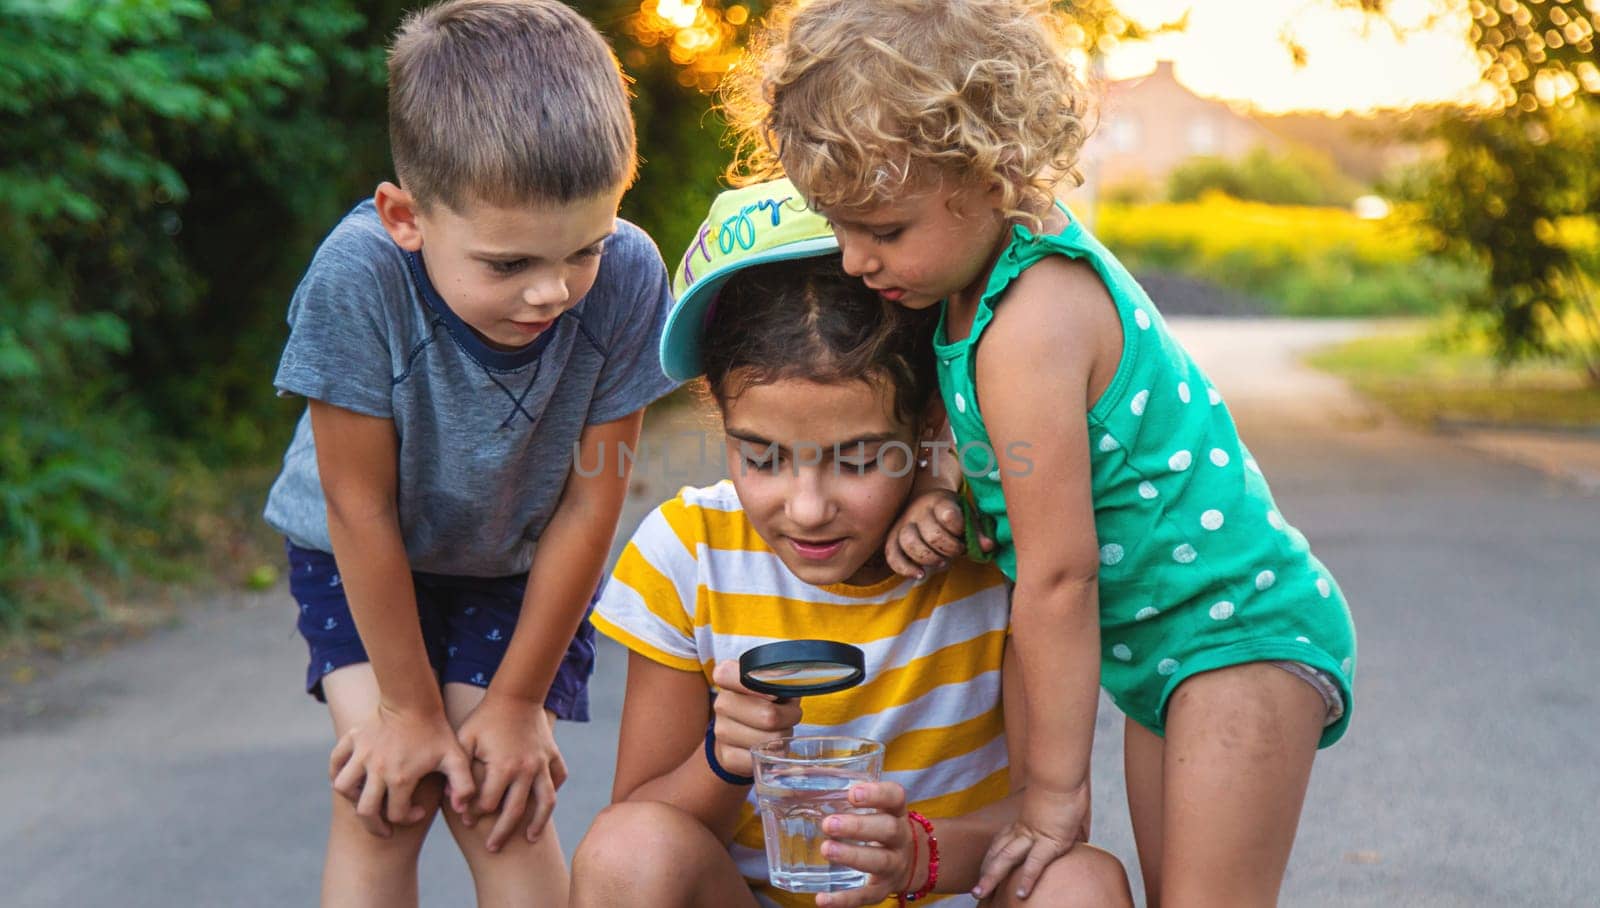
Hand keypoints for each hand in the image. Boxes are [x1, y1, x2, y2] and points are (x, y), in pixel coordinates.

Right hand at [329, 701, 476, 838]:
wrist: (414, 699)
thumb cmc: (437, 731)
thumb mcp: (456, 757)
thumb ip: (464, 784)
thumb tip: (462, 808)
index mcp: (401, 777)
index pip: (396, 814)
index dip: (408, 819)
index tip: (418, 812)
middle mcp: (377, 769)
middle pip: (365, 811)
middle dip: (375, 826)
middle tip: (385, 829)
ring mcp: (361, 754)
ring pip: (343, 788)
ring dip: (353, 799)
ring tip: (367, 799)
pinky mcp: (351, 740)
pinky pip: (335, 763)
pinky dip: (337, 774)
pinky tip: (352, 779)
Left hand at [455, 691, 566, 851]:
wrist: (516, 694)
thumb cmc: (485, 718)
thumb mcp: (465, 740)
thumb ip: (460, 773)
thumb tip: (457, 804)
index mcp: (503, 767)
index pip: (488, 803)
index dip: (474, 814)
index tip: (467, 821)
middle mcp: (526, 770)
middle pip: (515, 811)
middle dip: (502, 832)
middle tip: (494, 848)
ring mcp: (543, 764)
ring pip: (545, 802)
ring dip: (537, 823)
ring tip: (530, 838)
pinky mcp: (553, 755)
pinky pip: (558, 779)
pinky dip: (552, 792)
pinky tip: (544, 804)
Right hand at [707, 660, 802, 776]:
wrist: (748, 732)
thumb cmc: (769, 701)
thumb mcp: (777, 681)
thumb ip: (781, 677)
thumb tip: (786, 680)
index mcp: (728, 677)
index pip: (731, 675)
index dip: (759, 685)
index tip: (776, 694)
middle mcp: (721, 703)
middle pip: (768, 715)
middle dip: (788, 717)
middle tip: (789, 715)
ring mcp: (721, 731)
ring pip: (769, 739)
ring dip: (784, 736)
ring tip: (780, 730)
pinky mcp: (727, 756)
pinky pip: (761, 758)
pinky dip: (774, 755)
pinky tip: (770, 747)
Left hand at [814, 782, 917, 907]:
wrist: (912, 860)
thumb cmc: (879, 825)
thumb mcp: (874, 808)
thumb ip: (845, 796)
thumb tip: (796, 779)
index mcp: (895, 812)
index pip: (895, 797)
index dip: (876, 794)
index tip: (852, 794)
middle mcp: (900, 837)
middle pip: (887, 829)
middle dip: (858, 826)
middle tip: (829, 824)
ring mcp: (894, 864)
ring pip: (878, 861)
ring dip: (852, 856)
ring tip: (826, 849)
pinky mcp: (882, 889)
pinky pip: (865, 896)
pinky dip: (844, 900)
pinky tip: (822, 900)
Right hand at [886, 489, 993, 578]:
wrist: (924, 503)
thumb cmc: (950, 513)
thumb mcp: (966, 515)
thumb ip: (977, 530)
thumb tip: (988, 547)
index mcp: (939, 501)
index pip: (948, 516)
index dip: (959, 530)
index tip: (963, 535)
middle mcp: (918, 511)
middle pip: (931, 534)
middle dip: (949, 549)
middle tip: (957, 551)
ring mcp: (903, 524)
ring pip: (910, 544)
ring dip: (929, 558)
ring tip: (942, 562)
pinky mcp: (892, 538)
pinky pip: (893, 555)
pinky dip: (905, 568)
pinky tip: (920, 574)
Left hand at [972, 782, 1090, 900]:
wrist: (1061, 775)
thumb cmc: (1062, 785)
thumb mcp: (1056, 804)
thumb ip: (1061, 819)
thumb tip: (1076, 831)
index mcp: (1023, 822)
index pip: (1002, 842)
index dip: (992, 857)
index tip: (984, 869)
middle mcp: (1023, 830)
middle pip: (998, 853)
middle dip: (986, 872)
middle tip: (975, 891)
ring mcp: (1034, 836)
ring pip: (1006, 859)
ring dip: (991, 877)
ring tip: (980, 894)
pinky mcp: (1049, 841)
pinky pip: (1035, 864)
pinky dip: (1027, 879)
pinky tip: (1021, 894)